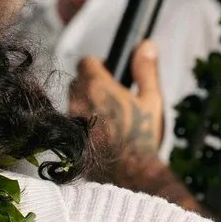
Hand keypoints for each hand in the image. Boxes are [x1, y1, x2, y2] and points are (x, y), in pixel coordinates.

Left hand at [68, 45, 166, 182]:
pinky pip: (72, 123)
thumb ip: (145, 69)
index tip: (110, 74)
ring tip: (108, 119)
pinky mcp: (68, 138)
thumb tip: (146, 45)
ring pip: (73, 103)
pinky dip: (83, 124)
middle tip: (112, 99)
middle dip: (92, 86)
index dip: (98, 66)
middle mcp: (78, 101)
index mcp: (97, 86)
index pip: (86, 62)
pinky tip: (100, 135)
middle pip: (78, 82)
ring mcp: (71, 121)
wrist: (130, 176)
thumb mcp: (151, 99)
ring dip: (86, 105)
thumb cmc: (142, 138)